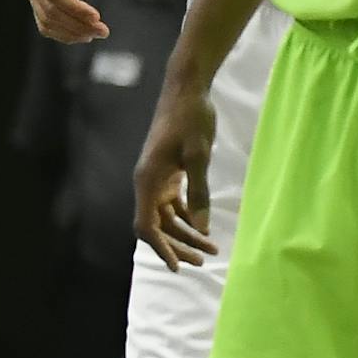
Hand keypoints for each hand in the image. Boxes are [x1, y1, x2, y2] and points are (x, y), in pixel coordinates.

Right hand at [18, 0, 108, 41]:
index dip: (73, 7)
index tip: (96, 16)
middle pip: (48, 9)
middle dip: (76, 23)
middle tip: (104, 31)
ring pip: (44, 19)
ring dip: (70, 31)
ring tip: (97, 33)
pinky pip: (43, 20)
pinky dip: (62, 31)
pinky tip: (82, 33)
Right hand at [133, 83, 217, 269]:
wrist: (187, 90)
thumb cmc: (191, 119)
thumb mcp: (199, 156)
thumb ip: (199, 193)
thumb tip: (201, 229)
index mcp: (147, 180)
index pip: (146, 225)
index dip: (160, 248)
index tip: (177, 267)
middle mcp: (147, 182)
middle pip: (156, 226)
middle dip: (177, 246)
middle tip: (203, 261)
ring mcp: (157, 178)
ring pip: (166, 217)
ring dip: (185, 234)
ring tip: (211, 250)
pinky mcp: (168, 172)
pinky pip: (173, 204)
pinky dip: (188, 217)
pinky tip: (204, 227)